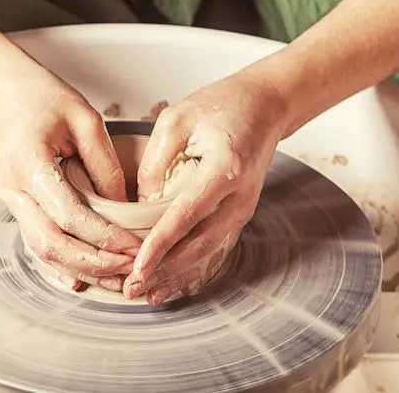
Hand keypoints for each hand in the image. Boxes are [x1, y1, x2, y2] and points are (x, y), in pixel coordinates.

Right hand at [0, 56, 141, 291]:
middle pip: (51, 244)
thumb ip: (105, 164)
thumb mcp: (84, 118)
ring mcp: (11, 200)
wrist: (2, 88)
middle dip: (93, 263)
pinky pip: (36, 244)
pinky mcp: (17, 204)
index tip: (136, 246)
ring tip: (116, 279)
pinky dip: (59, 266)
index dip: (104, 237)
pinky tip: (83, 279)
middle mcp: (14, 189)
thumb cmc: (42, 95)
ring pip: (42, 251)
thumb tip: (125, 208)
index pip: (69, 215)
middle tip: (130, 268)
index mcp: (29, 164)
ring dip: (79, 270)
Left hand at [123, 69, 287, 303]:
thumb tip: (139, 203)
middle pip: (199, 244)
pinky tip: (171, 282)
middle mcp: (240, 196)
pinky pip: (215, 246)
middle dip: (164, 271)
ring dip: (177, 275)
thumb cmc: (223, 104)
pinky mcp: (239, 213)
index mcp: (225, 169)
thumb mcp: (178, 119)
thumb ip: (156, 161)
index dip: (160, 243)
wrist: (266, 104)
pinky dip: (192, 266)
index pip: (186, 215)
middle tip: (132, 289)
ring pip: (208, 251)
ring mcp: (243, 208)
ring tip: (147, 294)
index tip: (138, 265)